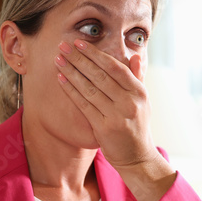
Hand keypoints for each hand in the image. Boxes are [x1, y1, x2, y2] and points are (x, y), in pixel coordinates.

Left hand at [54, 39, 153, 169]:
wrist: (138, 157)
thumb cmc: (137, 126)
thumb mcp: (143, 102)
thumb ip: (137, 78)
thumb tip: (135, 56)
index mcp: (139, 92)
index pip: (115, 68)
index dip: (96, 54)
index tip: (80, 43)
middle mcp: (129, 103)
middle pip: (100, 76)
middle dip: (79, 59)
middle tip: (64, 46)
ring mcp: (117, 116)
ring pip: (90, 89)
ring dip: (72, 72)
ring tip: (58, 60)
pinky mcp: (104, 128)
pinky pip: (84, 105)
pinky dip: (72, 91)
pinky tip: (61, 79)